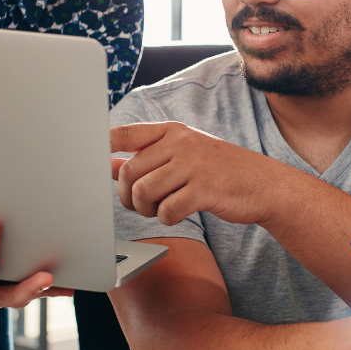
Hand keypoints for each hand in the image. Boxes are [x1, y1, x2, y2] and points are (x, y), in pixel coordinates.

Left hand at [111, 122, 288, 226]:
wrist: (263, 184)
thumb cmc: (215, 170)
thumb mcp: (182, 155)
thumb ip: (147, 158)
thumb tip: (109, 165)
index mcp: (171, 131)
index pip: (126, 133)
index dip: (102, 144)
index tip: (87, 155)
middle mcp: (180, 143)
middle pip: (130, 171)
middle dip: (126, 194)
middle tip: (137, 204)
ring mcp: (194, 165)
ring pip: (144, 191)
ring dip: (145, 208)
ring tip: (157, 209)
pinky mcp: (205, 190)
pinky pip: (167, 210)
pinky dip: (166, 218)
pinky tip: (176, 214)